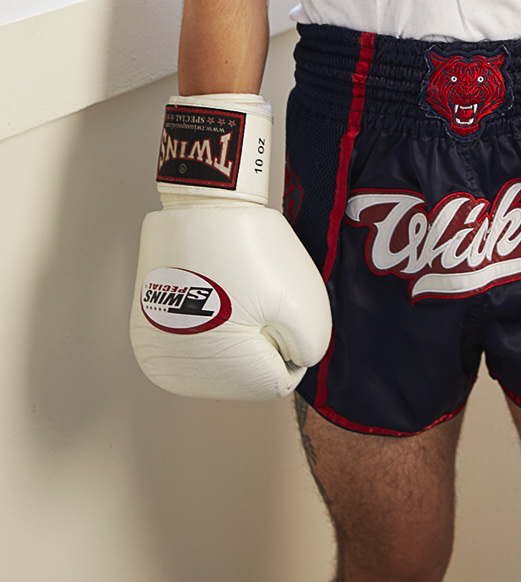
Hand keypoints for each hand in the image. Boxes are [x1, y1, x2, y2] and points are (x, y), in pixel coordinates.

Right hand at [130, 95, 331, 399]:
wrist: (201, 203)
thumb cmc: (250, 251)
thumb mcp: (306, 304)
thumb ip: (312, 346)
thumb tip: (297, 358)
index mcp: (216, 378)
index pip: (278, 377)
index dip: (291, 337)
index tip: (276, 300)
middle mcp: (174, 374)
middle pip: (246, 370)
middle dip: (263, 336)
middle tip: (255, 292)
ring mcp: (155, 349)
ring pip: (223, 352)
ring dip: (238, 325)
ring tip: (232, 286)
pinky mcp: (147, 323)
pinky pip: (197, 333)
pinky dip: (212, 316)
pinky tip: (214, 285)